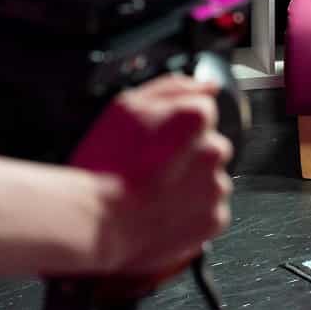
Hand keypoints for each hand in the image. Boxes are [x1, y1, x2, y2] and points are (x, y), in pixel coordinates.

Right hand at [69, 74, 233, 277]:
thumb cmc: (105, 166)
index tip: (154, 143)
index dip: (174, 127)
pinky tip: (161, 214)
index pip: (201, 112)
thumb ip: (172, 88)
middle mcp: (214, 150)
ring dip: (189, 186)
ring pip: (208, 180)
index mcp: (195, 118)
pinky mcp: (214, 219)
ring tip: (153, 195)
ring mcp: (216, 187)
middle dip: (186, 157)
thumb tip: (207, 86)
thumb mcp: (125, 107)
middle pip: (208, 146)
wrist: (95, 222)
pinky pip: (208, 211)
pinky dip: (191, 214)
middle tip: (150, 171)